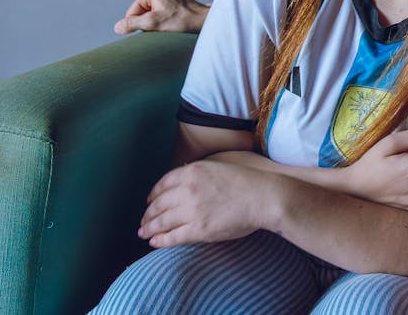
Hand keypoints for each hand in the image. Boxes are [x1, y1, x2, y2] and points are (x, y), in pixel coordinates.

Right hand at [115, 0, 209, 33]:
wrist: (205, 21)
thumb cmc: (182, 21)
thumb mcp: (154, 24)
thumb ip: (133, 24)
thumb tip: (117, 27)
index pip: (132, 13)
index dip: (139, 25)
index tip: (154, 27)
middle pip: (142, 14)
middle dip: (149, 24)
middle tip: (163, 27)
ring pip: (152, 16)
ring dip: (157, 25)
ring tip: (170, 26)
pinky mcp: (174, 3)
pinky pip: (161, 15)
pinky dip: (165, 23)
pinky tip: (175, 25)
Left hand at [139, 159, 275, 246]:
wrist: (264, 196)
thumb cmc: (248, 179)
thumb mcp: (221, 164)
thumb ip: (201, 170)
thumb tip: (186, 174)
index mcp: (193, 171)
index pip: (163, 184)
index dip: (153, 194)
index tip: (149, 201)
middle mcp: (188, 189)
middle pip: (159, 204)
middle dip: (148, 214)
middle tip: (143, 221)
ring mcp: (192, 210)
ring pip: (162, 221)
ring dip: (149, 228)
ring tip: (144, 233)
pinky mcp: (199, 229)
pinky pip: (173, 236)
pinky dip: (161, 240)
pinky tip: (154, 243)